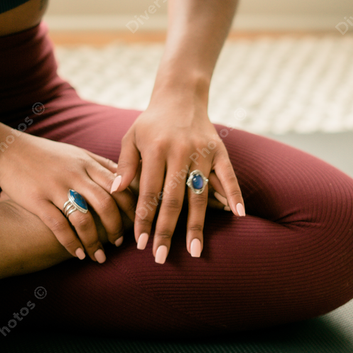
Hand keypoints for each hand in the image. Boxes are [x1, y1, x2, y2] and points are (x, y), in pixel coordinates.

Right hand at [0, 131, 137, 261]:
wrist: (8, 150)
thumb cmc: (46, 154)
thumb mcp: (77, 153)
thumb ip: (100, 165)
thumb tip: (124, 177)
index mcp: (88, 163)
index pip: (119, 186)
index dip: (131, 207)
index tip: (135, 222)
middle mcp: (75, 175)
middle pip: (106, 204)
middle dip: (116, 228)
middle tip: (119, 243)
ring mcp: (56, 187)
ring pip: (84, 218)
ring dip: (95, 241)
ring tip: (99, 256)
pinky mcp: (38, 199)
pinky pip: (59, 226)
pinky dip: (71, 243)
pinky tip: (77, 254)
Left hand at [113, 97, 245, 262]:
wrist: (181, 96)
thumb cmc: (151, 122)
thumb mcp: (131, 137)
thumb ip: (125, 165)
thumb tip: (115, 191)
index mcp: (155, 149)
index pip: (148, 192)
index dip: (144, 219)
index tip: (140, 243)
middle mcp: (180, 151)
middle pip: (173, 199)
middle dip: (167, 230)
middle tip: (161, 257)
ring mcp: (202, 152)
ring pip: (199, 194)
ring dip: (197, 224)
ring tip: (195, 250)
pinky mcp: (220, 151)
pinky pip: (229, 176)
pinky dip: (235, 195)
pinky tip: (237, 216)